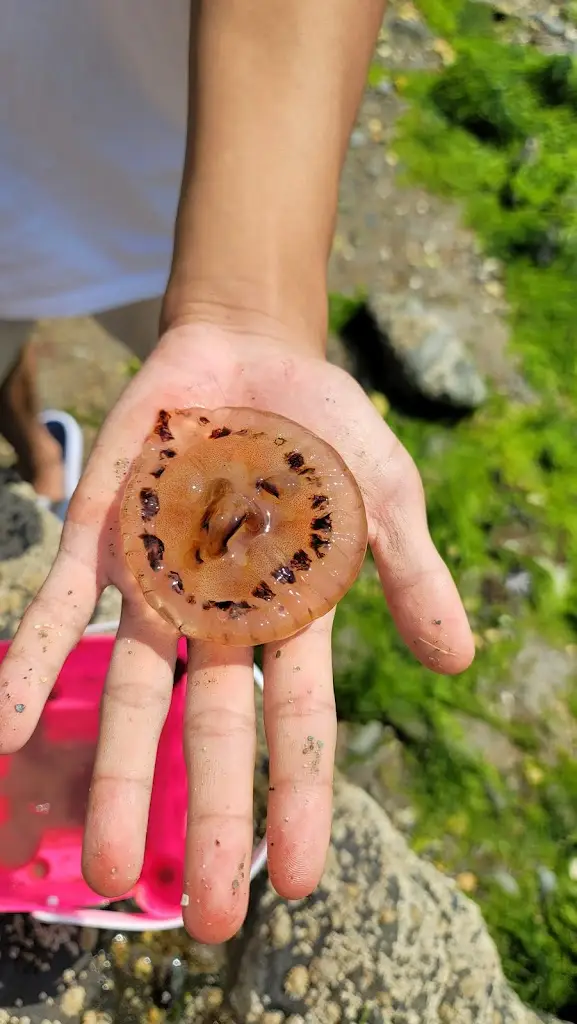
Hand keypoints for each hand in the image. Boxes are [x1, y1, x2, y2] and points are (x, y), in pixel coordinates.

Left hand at [0, 322, 473, 941]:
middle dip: (208, 818)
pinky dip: (31, 667)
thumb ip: (410, 570)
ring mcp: (157, 583)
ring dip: (119, 776)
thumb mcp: (383, 490)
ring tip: (112, 869)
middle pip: (211, 730)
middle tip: (203, 921)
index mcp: (291, 613)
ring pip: (132, 693)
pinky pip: (62, 612)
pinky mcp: (105, 539)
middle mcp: (219, 616)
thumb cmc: (322, 428)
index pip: (299, 722)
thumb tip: (458, 659)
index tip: (298, 883)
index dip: (298, 800)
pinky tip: (0, 731)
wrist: (247, 354)